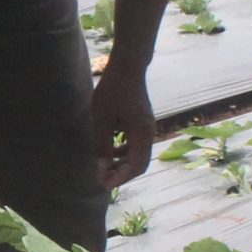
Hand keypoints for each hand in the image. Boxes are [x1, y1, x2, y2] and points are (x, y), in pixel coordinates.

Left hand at [91, 69, 154, 189]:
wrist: (127, 67)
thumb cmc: (113, 91)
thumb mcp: (102, 119)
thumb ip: (102, 145)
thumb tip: (102, 168)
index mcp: (142, 134)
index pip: (136, 165)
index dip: (121, 178)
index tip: (104, 184)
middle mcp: (148, 133)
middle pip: (140, 163)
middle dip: (122, 174)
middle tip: (103, 180)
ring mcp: (147, 128)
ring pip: (138, 154)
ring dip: (122, 164)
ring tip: (104, 169)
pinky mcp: (141, 122)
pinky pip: (135, 144)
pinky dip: (124, 151)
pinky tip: (110, 151)